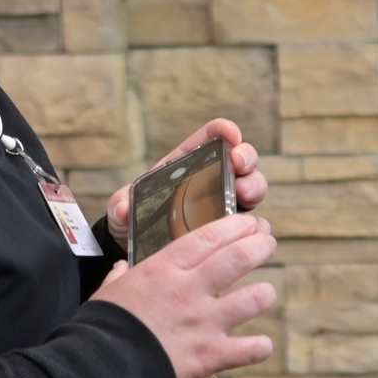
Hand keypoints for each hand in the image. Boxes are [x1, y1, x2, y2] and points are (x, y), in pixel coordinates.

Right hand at [95, 209, 277, 377]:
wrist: (100, 370)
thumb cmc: (100, 328)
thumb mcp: (106, 292)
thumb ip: (120, 277)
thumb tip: (121, 268)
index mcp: (163, 270)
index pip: (208, 237)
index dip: (235, 226)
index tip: (249, 222)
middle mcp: (189, 290)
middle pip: (239, 257)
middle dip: (260, 245)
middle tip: (268, 242)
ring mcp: (204, 322)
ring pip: (255, 298)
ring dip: (264, 293)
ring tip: (265, 292)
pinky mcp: (212, 355)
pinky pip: (252, 348)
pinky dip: (260, 346)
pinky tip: (259, 344)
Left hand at [102, 119, 268, 246]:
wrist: (139, 247)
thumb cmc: (133, 217)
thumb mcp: (121, 209)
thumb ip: (120, 205)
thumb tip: (123, 210)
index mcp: (189, 162)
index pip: (212, 136)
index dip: (224, 131)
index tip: (229, 134)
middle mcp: (214, 177)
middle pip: (242, 157)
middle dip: (246, 157)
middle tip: (239, 165)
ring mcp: (226, 201)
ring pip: (253, 185)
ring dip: (254, 186)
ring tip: (245, 196)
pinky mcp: (233, 227)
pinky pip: (253, 220)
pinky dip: (257, 221)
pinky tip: (253, 227)